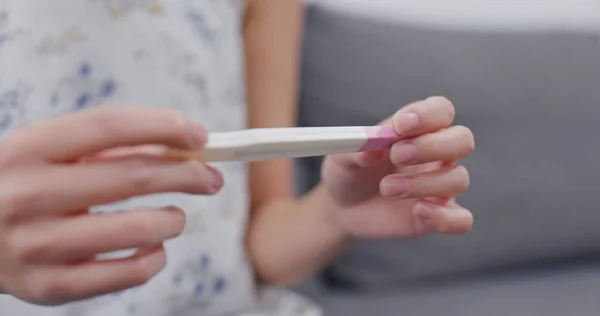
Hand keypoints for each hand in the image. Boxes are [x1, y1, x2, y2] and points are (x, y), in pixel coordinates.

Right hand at [0, 106, 222, 304]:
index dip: (164, 126)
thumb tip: (181, 147)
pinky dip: (156, 259)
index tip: (200, 135)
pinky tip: (155, 249)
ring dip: (173, 220)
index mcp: (28, 148)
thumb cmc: (24, 186)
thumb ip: (108, 146)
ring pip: (140, 230)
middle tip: (211, 178)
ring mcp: (36, 245)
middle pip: (134, 176)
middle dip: (188, 174)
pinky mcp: (48, 287)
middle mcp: (28, 195)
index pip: (111, 125)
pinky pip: (128, 274)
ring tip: (174, 216)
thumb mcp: (48, 152)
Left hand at [322, 97, 473, 238]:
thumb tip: (371, 147)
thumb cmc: (349, 172)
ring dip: (423, 183)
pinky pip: (461, 219)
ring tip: (386, 188)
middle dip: (433, 146)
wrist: (342, 207)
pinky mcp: (438, 217)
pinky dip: (444, 217)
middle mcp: (438, 155)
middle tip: (397, 155)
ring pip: (458, 179)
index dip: (427, 115)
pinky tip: (418, 212)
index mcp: (419, 130)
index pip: (441, 111)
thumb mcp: (343, 157)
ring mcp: (441, 187)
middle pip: (462, 140)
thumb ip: (356, 148)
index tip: (400, 125)